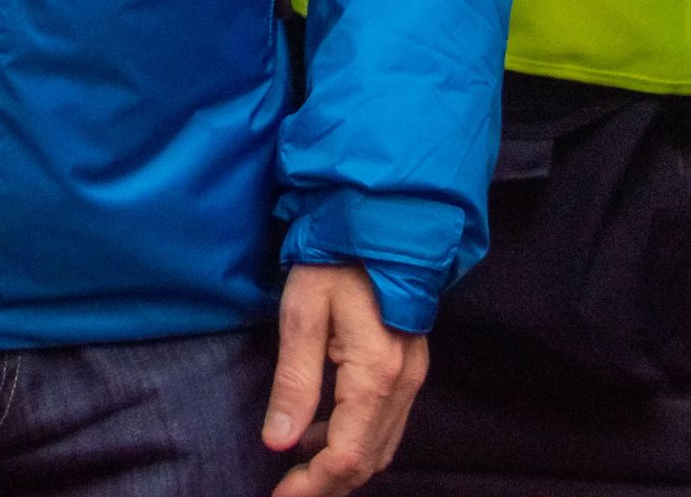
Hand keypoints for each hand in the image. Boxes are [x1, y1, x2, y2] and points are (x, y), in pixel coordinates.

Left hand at [266, 262, 426, 494]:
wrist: (378, 221)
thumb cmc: (335, 260)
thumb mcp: (301, 314)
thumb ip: (293, 382)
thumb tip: (278, 442)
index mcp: (376, 375)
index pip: (346, 456)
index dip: (312, 487)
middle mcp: (404, 384)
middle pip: (368, 462)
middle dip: (326, 485)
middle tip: (285, 491)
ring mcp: (413, 376)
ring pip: (381, 448)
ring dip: (341, 466)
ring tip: (296, 467)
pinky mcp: (410, 367)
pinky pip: (387, 424)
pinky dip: (356, 441)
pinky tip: (320, 432)